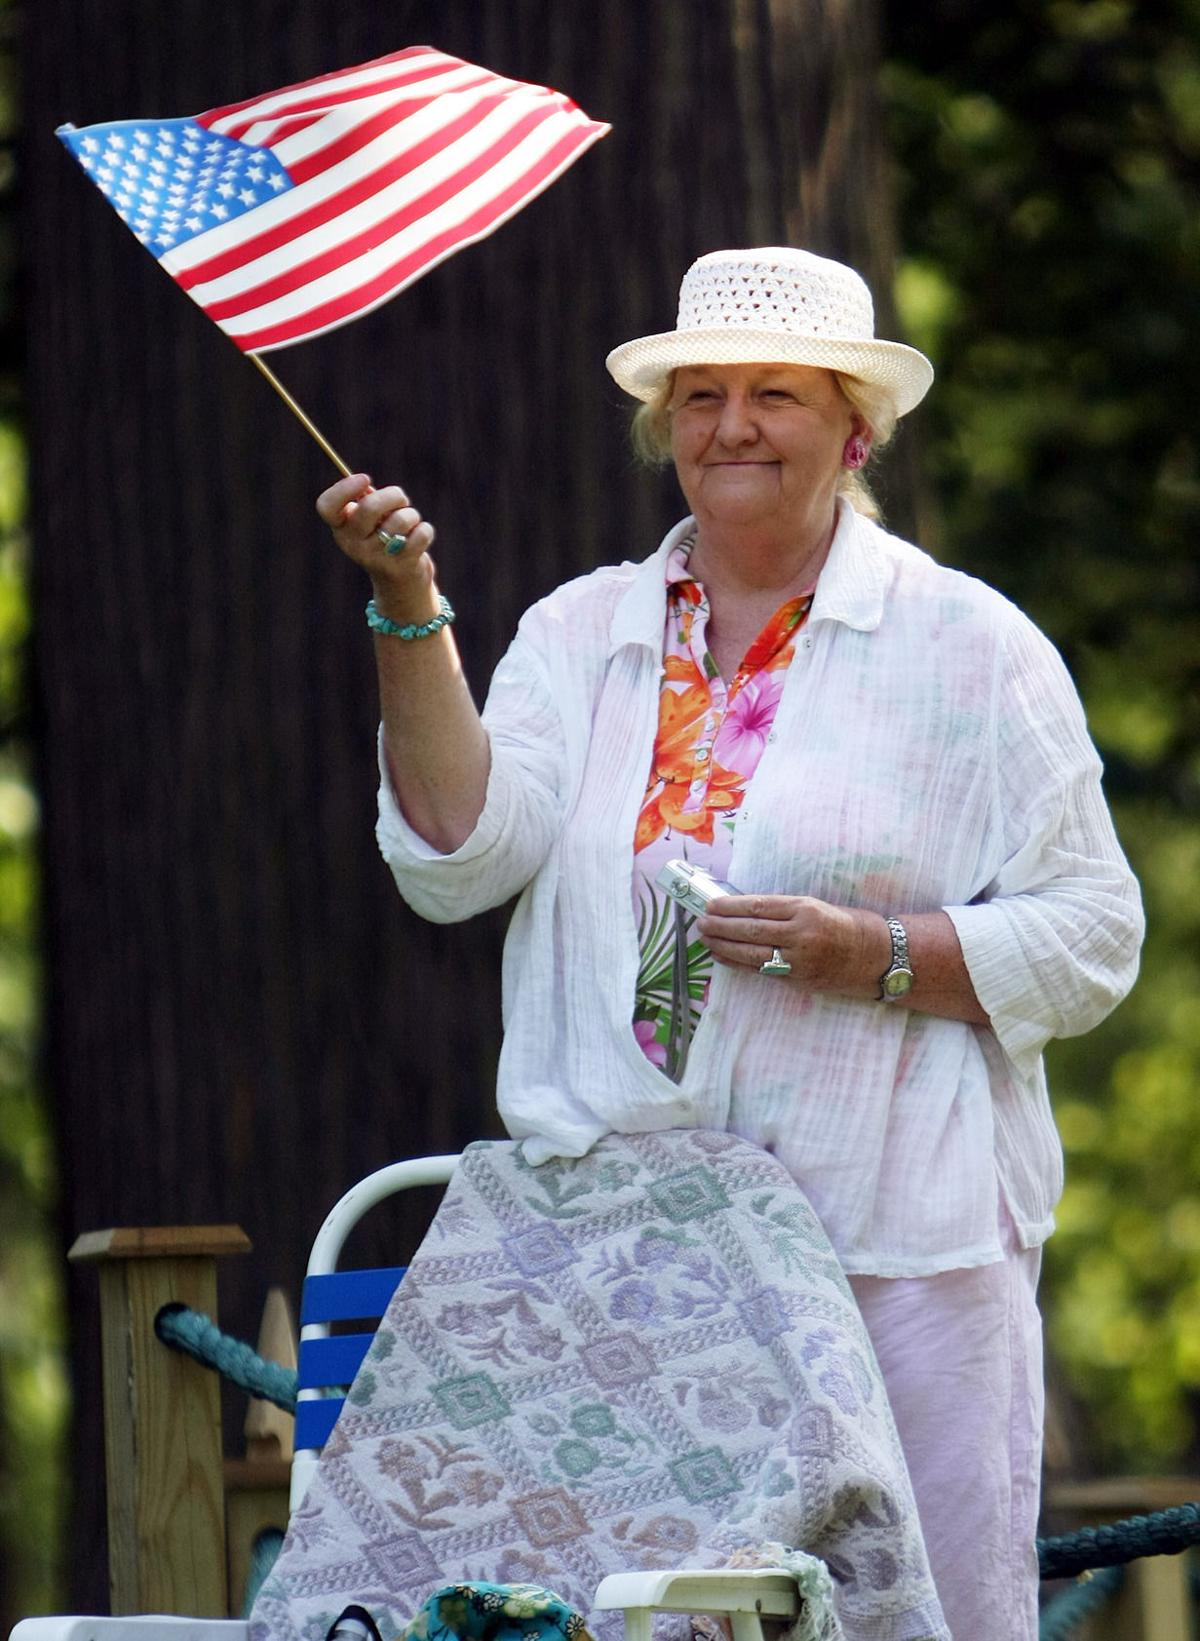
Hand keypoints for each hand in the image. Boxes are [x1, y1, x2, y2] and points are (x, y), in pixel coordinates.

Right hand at [316, 473, 438, 615]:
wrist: (399, 583)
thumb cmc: (384, 539)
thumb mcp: (370, 521)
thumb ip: (366, 501)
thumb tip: (366, 486)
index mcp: (341, 530)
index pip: (327, 506)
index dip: (344, 488)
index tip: (365, 478)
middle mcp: (353, 546)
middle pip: (369, 507)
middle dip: (393, 495)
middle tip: (401, 499)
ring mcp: (376, 558)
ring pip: (401, 520)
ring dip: (412, 515)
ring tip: (409, 524)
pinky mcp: (401, 567)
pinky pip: (420, 534)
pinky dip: (425, 530)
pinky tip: (418, 538)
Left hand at [696, 894, 888, 993]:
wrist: (879, 957)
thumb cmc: (848, 926)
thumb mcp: (817, 907)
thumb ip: (785, 910)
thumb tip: (745, 909)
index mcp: (806, 909)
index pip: (759, 906)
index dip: (731, 906)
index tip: (711, 904)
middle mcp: (802, 934)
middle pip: (751, 930)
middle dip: (721, 926)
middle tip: (701, 921)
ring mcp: (800, 959)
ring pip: (752, 952)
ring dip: (724, 946)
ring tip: (706, 939)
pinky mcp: (799, 978)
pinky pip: (761, 970)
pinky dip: (738, 964)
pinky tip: (723, 958)